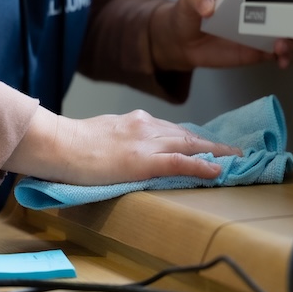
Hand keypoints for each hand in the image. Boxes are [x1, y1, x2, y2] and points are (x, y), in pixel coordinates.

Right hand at [6, 106, 242, 184]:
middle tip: (235, 151)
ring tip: (236, 160)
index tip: (209, 143)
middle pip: (187, 134)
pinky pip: (179, 162)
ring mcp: (145, 143)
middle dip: (213, 143)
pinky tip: (218, 171)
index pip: (172, 129)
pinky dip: (201, 165)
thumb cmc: (71, 143)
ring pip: (189, 144)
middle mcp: (145, 126)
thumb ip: (120, 138)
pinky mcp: (142, 161)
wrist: (57, 144)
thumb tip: (127, 149)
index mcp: (134, 120)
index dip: (193, 137)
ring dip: (215, 152)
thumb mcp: (101, 133)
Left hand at [149, 0, 292, 71]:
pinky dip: (283, 57)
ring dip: (289, 40)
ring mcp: (257, 32)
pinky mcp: (255, 51)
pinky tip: (282, 60)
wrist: (180, 42)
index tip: (284, 4)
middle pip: (281, 13)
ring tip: (282, 48)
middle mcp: (256, 12)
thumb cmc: (187, 15)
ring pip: (283, 34)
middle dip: (290, 20)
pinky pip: (275, 53)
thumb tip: (209, 6)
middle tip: (285, 30)